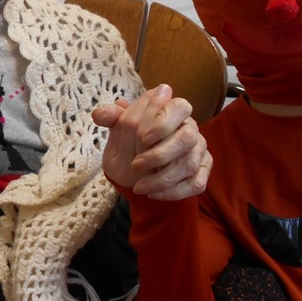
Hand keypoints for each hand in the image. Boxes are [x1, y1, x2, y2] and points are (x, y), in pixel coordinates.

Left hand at [92, 83, 211, 200]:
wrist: (148, 163)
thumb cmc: (137, 135)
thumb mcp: (122, 124)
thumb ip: (112, 117)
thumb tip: (99, 114)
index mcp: (175, 111)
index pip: (179, 106)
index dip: (163, 122)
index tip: (143, 138)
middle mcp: (191, 129)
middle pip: (187, 137)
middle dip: (161, 153)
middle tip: (135, 165)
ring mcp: (200, 151)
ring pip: (189, 164)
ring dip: (162, 178)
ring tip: (138, 187)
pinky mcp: (203, 172)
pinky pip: (196, 184)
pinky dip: (174, 191)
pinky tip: (153, 194)